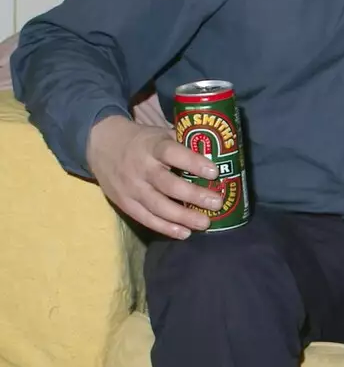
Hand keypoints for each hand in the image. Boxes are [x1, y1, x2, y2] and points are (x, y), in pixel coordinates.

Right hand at [84, 114, 220, 238]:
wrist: (100, 145)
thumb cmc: (142, 141)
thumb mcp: (160, 133)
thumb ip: (184, 143)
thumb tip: (219, 154)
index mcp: (152, 146)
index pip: (172, 153)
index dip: (193, 163)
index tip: (214, 172)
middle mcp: (140, 168)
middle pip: (167, 185)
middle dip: (194, 195)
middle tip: (216, 203)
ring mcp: (130, 188)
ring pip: (157, 206)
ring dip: (182, 217)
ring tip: (205, 223)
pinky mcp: (124, 203)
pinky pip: (145, 218)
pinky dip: (165, 228)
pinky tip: (184, 233)